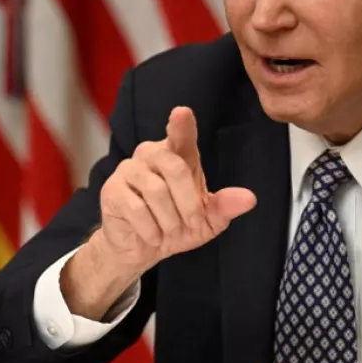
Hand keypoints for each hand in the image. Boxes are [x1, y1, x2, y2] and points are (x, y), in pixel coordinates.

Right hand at [97, 106, 255, 272]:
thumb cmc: (175, 226)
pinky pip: (136, 208)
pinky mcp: (111, 190)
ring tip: (170, 232)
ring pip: (156, 191)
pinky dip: (151, 229)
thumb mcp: (207, 220)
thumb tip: (249, 199)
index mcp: (177, 155)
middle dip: (189, 204)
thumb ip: (225, 207)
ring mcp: (128, 170)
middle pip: (176, 169)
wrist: (141, 249)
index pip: (181, 135)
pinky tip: (153, 236)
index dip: (181, 124)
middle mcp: (151, 154)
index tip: (182, 113)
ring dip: (169, 220)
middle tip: (191, 224)